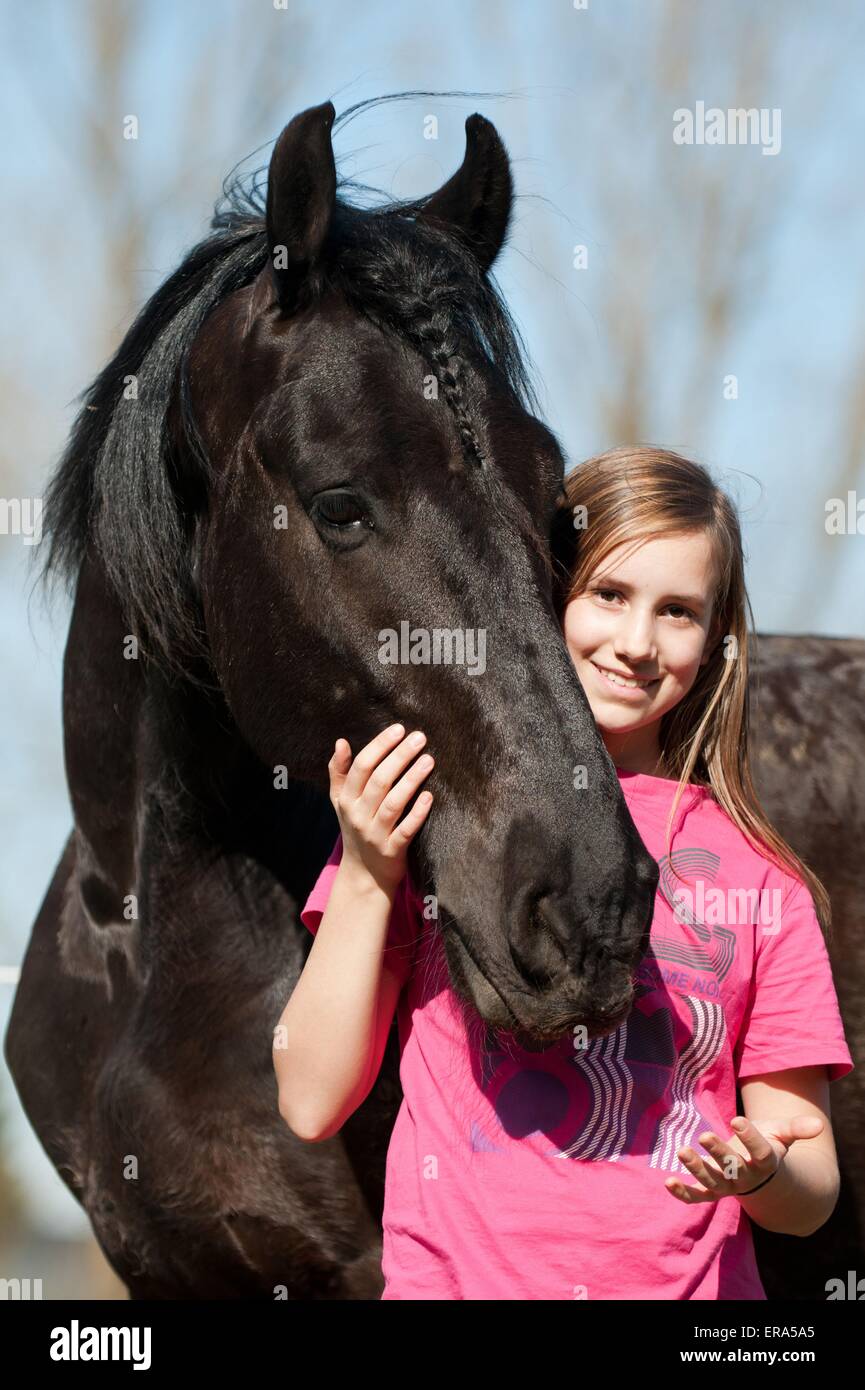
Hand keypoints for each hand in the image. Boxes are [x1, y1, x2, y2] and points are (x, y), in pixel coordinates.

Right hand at [328, 723, 434, 892]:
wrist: (363, 875)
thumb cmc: (355, 829)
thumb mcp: (340, 802)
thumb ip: (339, 772)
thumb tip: (340, 742)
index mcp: (347, 800)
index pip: (362, 767)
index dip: (380, 746)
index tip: (399, 729)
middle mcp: (358, 816)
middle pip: (379, 781)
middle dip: (399, 756)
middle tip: (420, 737)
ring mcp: (375, 834)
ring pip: (393, 803)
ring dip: (411, 780)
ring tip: (429, 760)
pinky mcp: (392, 851)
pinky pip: (406, 830)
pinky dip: (417, 813)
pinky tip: (430, 797)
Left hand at [664, 1113, 823, 1204]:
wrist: (762, 1174)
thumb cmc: (770, 1146)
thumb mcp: (784, 1134)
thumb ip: (797, 1129)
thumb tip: (818, 1125)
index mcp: (766, 1162)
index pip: (759, 1152)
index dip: (750, 1137)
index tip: (737, 1119)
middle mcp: (746, 1177)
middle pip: (732, 1168)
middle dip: (719, 1153)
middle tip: (705, 1135)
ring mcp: (728, 1186)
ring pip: (712, 1182)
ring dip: (696, 1168)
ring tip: (681, 1150)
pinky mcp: (712, 1190)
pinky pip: (698, 1196)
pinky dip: (683, 1193)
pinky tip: (668, 1182)